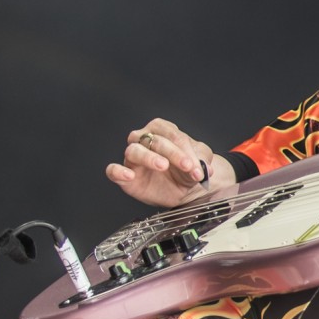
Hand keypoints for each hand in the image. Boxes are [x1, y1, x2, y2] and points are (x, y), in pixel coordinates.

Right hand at [106, 117, 235, 207]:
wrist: (182, 188)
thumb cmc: (187, 169)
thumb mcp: (200, 163)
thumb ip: (202, 162)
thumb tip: (204, 169)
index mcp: (163, 130)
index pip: (172, 134)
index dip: (186, 151)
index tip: (197, 167)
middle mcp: (144, 139)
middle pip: (155, 141)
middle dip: (174, 154)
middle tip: (188, 167)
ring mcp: (133, 157)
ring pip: (134, 151)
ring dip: (149, 157)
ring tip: (163, 165)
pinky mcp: (125, 175)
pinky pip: (113, 170)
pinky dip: (118, 172)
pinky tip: (129, 175)